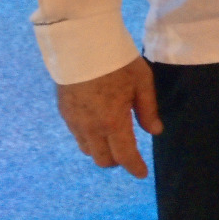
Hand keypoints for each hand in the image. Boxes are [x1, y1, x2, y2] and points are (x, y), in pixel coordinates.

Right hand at [55, 57, 162, 177]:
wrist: (81, 46)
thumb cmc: (118, 61)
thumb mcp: (142, 81)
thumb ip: (148, 109)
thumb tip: (154, 131)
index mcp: (113, 121)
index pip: (124, 154)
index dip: (134, 167)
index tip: (142, 173)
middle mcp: (91, 128)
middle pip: (103, 159)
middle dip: (118, 161)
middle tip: (129, 153)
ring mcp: (74, 122)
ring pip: (88, 150)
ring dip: (101, 151)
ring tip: (113, 140)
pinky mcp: (64, 113)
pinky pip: (77, 136)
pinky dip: (89, 139)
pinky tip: (98, 127)